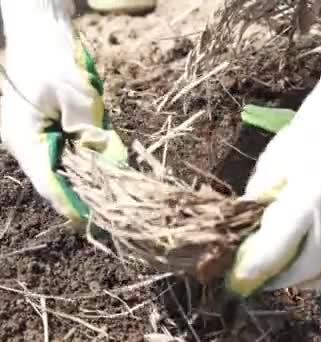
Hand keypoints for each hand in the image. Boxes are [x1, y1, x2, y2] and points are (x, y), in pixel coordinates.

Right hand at [0, 1, 126, 223]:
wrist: (43, 42)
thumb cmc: (54, 63)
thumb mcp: (78, 98)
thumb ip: (94, 133)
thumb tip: (114, 164)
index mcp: (24, 139)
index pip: (49, 183)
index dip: (73, 205)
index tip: (95, 223)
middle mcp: (28, 146)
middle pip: (58, 182)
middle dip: (87, 200)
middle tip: (115, 220)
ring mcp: (39, 142)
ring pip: (67, 173)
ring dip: (91, 187)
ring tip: (118, 208)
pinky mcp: (54, 136)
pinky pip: (72, 158)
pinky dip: (92, 169)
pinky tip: (112, 181)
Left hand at [226, 35, 320, 321]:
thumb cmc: (314, 133)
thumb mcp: (277, 161)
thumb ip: (261, 203)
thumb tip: (247, 240)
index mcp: (310, 196)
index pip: (276, 250)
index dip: (254, 271)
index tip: (240, 282)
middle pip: (308, 269)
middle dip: (282, 278)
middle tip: (269, 277)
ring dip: (314, 284)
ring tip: (300, 280)